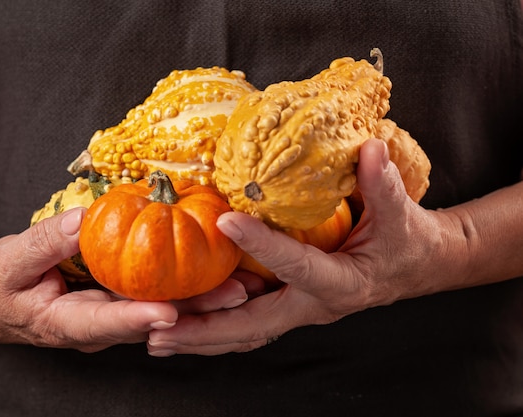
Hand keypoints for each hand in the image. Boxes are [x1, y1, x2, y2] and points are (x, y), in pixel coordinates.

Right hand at [0, 206, 251, 352]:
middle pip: (150, 320)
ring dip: (203, 300)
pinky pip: (158, 293)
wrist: (3, 300)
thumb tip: (82, 220)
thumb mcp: (9, 262)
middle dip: (194, 311)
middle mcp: (99, 327)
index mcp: (65, 324)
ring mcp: (115, 315)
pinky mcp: (124, 300)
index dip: (136, 319)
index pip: (104, 324)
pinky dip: (189, 284)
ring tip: (244, 285)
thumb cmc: (1, 283)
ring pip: (163, 309)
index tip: (168, 313)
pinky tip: (220, 270)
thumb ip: (43, 244)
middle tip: (235, 295)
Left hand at [148, 139, 446, 355]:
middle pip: (253, 326)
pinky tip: (183, 319)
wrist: (415, 266)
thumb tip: (367, 149)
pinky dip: (214, 324)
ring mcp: (297, 309)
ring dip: (201, 336)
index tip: (226, 222)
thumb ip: (383, 185)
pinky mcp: (288, 304)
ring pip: (244, 331)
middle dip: (206, 331)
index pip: (297, 267)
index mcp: (341, 284)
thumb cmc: (408, 242)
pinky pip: (246, 320)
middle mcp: (313, 306)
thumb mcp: (402, 215)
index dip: (264, 245)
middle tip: (159, 333)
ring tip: (156, 339)